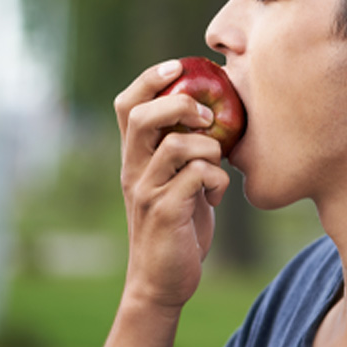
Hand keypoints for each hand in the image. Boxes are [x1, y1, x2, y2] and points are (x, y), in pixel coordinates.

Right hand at [114, 60, 230, 310]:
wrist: (163, 281)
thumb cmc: (179, 223)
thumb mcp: (177, 179)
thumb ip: (185, 149)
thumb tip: (215, 112)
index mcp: (136, 157)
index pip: (128, 105)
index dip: (149, 79)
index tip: (177, 65)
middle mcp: (134, 170)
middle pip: (143, 117)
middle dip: (180, 105)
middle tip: (206, 117)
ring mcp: (147, 192)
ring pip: (179, 146)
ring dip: (210, 149)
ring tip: (216, 167)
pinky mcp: (166, 213)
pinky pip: (200, 177)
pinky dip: (219, 181)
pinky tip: (216, 197)